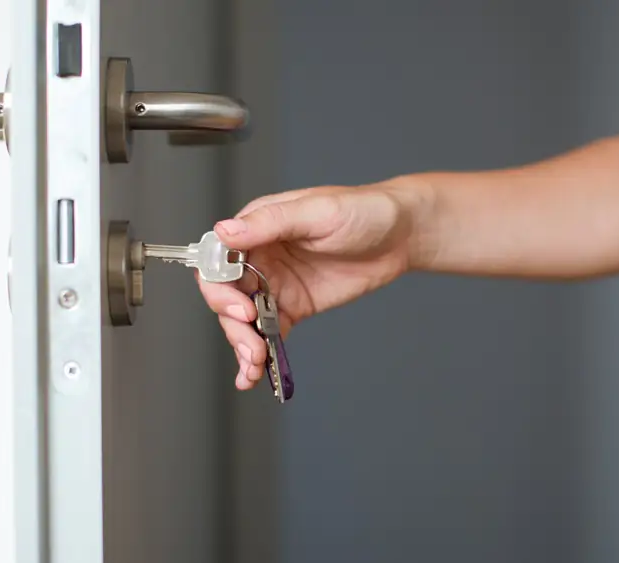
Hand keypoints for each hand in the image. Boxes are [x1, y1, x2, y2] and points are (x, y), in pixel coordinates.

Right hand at [199, 182, 425, 390]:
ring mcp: (275, 284)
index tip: (240, 309)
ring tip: (253, 366)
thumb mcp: (317, 211)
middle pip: (226, 295)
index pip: (218, 258)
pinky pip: (269, 332)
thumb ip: (271, 222)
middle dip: (233, 324)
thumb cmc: (361, 210)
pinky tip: (256, 373)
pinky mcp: (294, 307)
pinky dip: (261, 353)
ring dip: (242, 344)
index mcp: (257, 227)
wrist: (400, 235)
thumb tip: (224, 231)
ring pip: (243, 320)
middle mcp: (259, 257)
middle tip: (252, 345)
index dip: (220, 287)